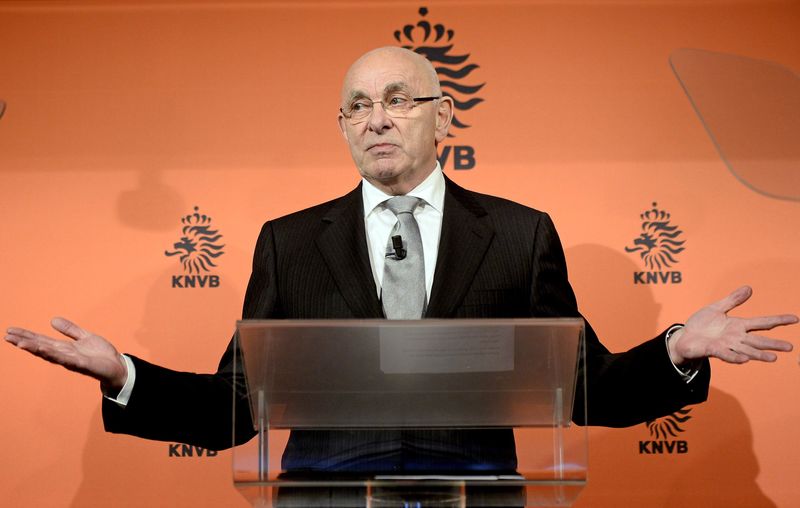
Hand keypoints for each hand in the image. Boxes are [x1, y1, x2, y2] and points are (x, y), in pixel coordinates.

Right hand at [5, 317, 126, 392]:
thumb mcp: (85, 337)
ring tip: (21, 343)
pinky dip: (56, 355)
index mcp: (64, 348)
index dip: (26, 336)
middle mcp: (64, 355)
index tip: (11, 331)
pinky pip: (67, 359)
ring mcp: (72, 361)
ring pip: (50, 354)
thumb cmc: (101, 354)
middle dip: (24, 341)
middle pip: (41, 347)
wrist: (118, 366)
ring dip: (35, 348)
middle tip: (7, 336)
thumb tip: (52, 320)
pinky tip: (46, 350)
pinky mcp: (83, 365)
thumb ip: (70, 330)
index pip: (41, 340)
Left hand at [669, 286, 796, 364]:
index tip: (795, 318)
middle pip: (758, 340)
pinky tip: (745, 359)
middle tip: (790, 347)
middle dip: (773, 344)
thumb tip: (749, 288)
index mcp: (738, 326)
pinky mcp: (713, 350)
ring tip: (773, 358)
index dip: (778, 320)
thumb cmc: (701, 325)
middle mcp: (735, 338)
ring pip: (746, 350)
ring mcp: (725, 345)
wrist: (684, 337)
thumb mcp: (716, 308)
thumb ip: (733, 300)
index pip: (762, 322)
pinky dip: (735, 357)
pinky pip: (726, 354)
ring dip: (759, 354)